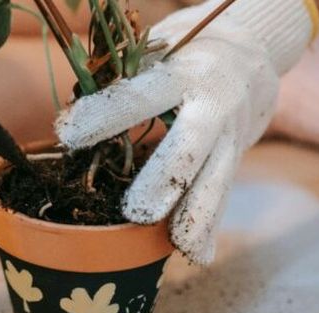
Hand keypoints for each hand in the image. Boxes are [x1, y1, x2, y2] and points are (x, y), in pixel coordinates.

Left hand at [55, 0, 315, 263]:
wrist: (251, 51)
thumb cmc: (182, 53)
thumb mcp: (155, 54)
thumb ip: (122, 85)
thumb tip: (71, 126)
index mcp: (183, 74)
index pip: (140, 96)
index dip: (104, 115)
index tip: (67, 134)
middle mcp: (212, 107)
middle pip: (190, 147)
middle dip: (165, 181)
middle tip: (135, 212)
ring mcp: (229, 137)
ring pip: (216, 180)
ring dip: (197, 216)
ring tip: (177, 245)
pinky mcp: (235, 159)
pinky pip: (222, 196)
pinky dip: (210, 228)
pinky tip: (197, 256)